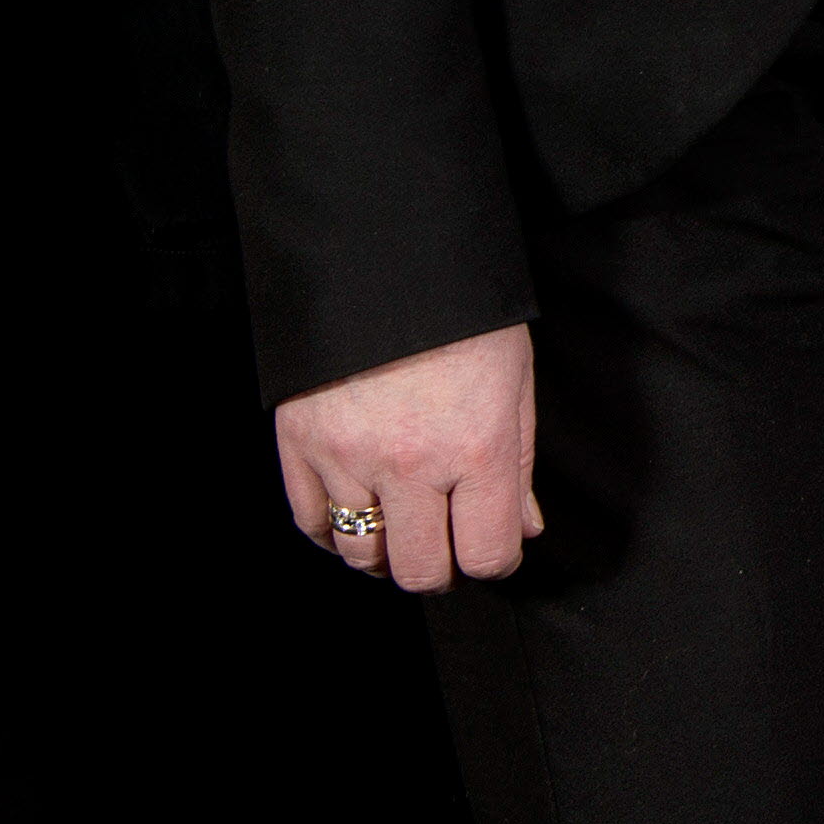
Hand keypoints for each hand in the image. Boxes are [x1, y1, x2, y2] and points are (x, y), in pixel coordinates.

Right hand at [270, 323, 538, 594]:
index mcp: (477, 446)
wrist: (386, 251)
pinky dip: (333, 531)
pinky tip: (357, 512)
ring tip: (401, 526)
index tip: (493, 545)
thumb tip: (522, 529)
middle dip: (440, 567)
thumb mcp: (514, 378)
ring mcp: (348, 457)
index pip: (487, 554)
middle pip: (420, 571)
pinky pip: (311, 523)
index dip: (495, 559)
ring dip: (385, 552)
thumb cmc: (464, 312)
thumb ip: (518, 463)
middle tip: (446, 543)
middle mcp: (411, 463)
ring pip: (361, 554)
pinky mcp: (300, 444)